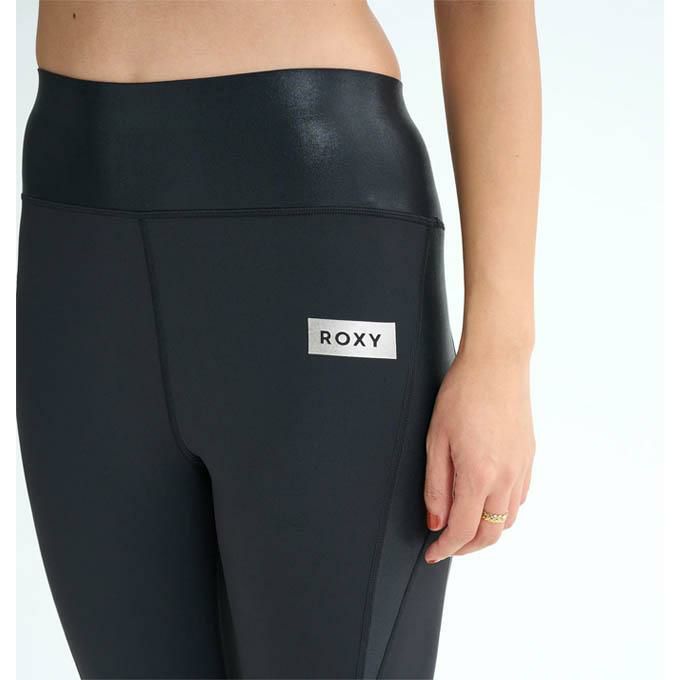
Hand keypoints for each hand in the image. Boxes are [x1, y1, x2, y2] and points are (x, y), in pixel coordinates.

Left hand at [423, 346, 534, 562]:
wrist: (497, 364)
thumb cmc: (462, 395)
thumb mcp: (436, 440)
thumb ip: (436, 485)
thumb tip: (436, 521)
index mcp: (479, 475)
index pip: (464, 529)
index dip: (446, 548)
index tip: (433, 553)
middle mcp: (506, 477)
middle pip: (490, 534)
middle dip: (467, 547)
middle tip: (447, 544)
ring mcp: (522, 468)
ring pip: (508, 520)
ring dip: (486, 531)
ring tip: (465, 523)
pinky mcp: (529, 457)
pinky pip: (519, 498)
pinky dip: (502, 511)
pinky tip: (486, 499)